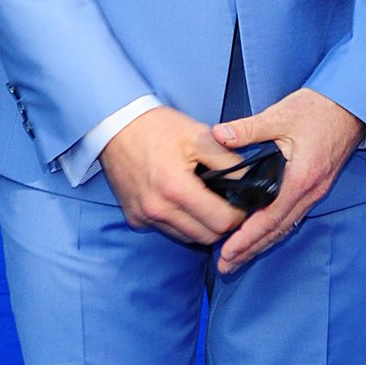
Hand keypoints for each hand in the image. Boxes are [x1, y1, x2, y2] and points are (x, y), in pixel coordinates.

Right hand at [100, 104, 243, 245]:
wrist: (115, 126)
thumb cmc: (157, 127)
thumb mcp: (199, 135)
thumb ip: (228, 161)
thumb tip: (249, 182)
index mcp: (176, 188)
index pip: (221, 222)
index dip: (238, 215)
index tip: (241, 204)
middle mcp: (158, 210)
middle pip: (206, 237)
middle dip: (222, 224)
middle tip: (228, 204)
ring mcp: (144, 217)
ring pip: (187, 238)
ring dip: (202, 226)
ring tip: (207, 202)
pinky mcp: (135, 220)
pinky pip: (168, 231)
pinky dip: (182, 224)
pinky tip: (185, 203)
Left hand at [211, 88, 365, 274]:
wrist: (352, 106)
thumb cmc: (320, 109)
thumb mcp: (281, 115)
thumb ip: (248, 128)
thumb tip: (219, 135)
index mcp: (301, 178)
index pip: (270, 218)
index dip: (247, 238)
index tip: (228, 252)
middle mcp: (310, 191)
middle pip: (277, 230)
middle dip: (251, 250)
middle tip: (226, 266)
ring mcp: (316, 192)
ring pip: (286, 226)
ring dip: (262, 244)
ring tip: (239, 258)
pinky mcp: (317, 187)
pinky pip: (293, 216)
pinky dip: (275, 230)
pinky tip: (264, 235)